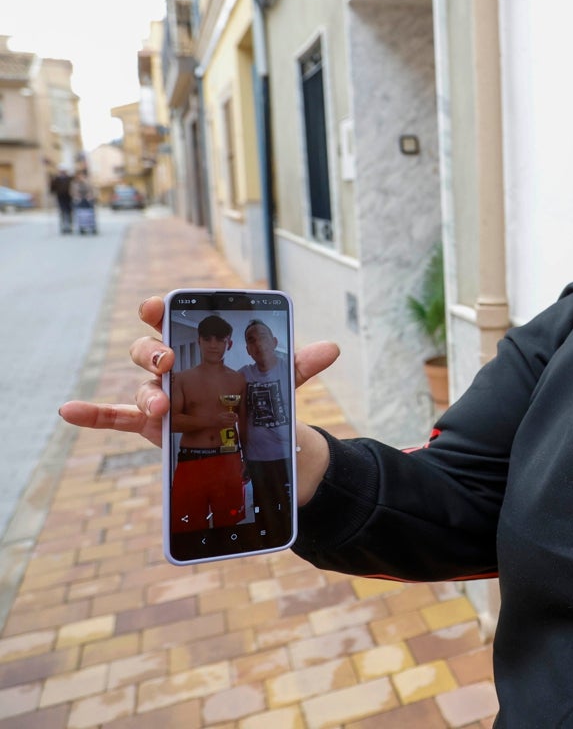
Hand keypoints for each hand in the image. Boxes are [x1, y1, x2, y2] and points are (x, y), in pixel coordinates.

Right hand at [59, 296, 340, 504]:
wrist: (254, 438)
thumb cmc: (258, 397)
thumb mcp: (280, 381)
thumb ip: (299, 364)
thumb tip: (331, 347)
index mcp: (199, 348)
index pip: (174, 321)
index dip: (162, 310)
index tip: (157, 305)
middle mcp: (174, 368)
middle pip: (149, 351)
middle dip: (153, 351)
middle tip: (167, 359)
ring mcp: (161, 396)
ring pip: (143, 387)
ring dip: (147, 392)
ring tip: (161, 404)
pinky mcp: (150, 426)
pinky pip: (115, 417)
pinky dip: (92, 414)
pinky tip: (69, 410)